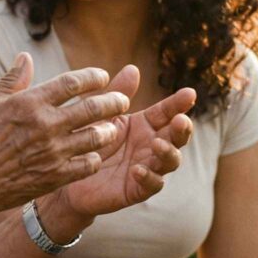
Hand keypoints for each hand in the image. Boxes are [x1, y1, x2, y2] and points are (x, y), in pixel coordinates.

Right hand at [0, 53, 129, 224]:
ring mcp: (53, 152)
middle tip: (122, 100)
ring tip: (112, 127)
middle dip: (113, 101)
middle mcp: (46, 125)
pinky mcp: (55, 176)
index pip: (73, 83)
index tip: (103, 77)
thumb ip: (11, 80)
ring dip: (109, 130)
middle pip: (92, 108)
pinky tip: (94, 154)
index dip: (93, 77)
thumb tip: (25, 57)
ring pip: (96, 137)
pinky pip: (87, 165)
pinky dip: (95, 157)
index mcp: (30, 102)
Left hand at [58, 65, 194, 218]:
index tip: (190, 93)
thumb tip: (133, 68)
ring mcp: (148, 167)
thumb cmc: (87, 140)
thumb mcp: (101, 115)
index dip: (178, 103)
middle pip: (176, 136)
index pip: (166, 112)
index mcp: (144, 125)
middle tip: (181, 120)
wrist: (68, 175)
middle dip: (182, 129)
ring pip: (170, 161)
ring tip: (157, 145)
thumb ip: (116, 94)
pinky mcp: (137, 189)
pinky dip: (149, 177)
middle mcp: (151, 145)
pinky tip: (138, 170)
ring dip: (168, 153)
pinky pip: (151, 185)